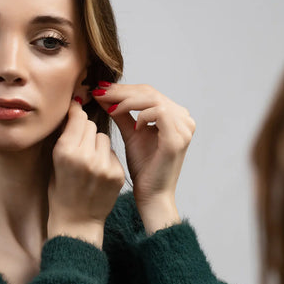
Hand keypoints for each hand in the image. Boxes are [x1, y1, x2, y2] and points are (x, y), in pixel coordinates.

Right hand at [47, 99, 125, 246]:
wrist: (77, 223)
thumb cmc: (61, 191)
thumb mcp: (54, 162)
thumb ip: (65, 137)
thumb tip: (74, 109)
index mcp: (66, 152)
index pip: (78, 118)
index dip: (76, 114)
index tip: (76, 111)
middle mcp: (86, 157)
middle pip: (91, 125)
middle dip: (85, 130)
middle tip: (80, 144)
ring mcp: (104, 166)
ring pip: (104, 137)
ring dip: (97, 144)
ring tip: (89, 161)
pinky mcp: (118, 173)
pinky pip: (113, 152)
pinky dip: (107, 157)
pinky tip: (99, 172)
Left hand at [92, 83, 195, 232]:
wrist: (152, 194)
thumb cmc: (144, 167)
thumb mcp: (131, 133)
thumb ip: (121, 112)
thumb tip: (104, 94)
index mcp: (176, 116)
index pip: (148, 93)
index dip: (123, 89)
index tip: (100, 89)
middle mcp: (184, 119)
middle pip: (150, 92)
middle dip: (122, 91)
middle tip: (99, 92)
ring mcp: (184, 128)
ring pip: (153, 99)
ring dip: (127, 101)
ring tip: (109, 106)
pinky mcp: (178, 137)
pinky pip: (158, 112)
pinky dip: (141, 114)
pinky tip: (129, 123)